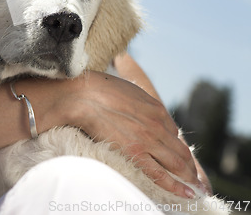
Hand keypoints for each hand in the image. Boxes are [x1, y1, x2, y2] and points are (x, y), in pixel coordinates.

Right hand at [65, 71, 200, 198]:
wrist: (87, 96)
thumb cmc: (104, 90)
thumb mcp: (133, 91)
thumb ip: (145, 105)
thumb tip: (148, 115)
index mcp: (157, 108)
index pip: (175, 133)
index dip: (178, 147)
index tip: (180, 157)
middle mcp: (158, 124)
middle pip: (182, 150)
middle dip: (191, 167)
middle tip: (198, 179)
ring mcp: (148, 140)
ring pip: (177, 163)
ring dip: (190, 178)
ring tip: (197, 189)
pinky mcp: (136, 153)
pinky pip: (160, 174)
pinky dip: (176, 186)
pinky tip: (187, 193)